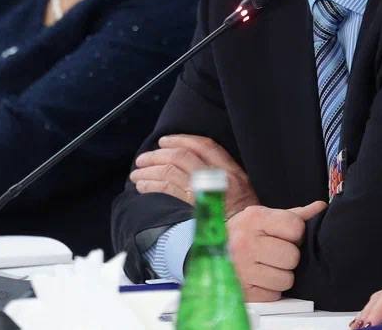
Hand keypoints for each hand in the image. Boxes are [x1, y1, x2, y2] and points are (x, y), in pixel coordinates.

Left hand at [129, 134, 257, 216]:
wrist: (245, 241)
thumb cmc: (243, 219)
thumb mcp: (242, 191)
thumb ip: (222, 177)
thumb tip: (192, 168)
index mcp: (231, 170)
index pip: (204, 145)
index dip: (182, 140)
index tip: (164, 140)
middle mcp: (218, 177)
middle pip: (182, 156)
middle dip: (158, 155)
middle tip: (143, 159)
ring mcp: (205, 191)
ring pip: (171, 171)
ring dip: (149, 170)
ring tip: (136, 174)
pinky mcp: (193, 207)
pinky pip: (167, 189)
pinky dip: (152, 185)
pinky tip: (142, 187)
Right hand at [227, 202, 325, 301]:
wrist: (213, 247)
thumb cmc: (246, 231)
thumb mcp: (267, 217)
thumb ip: (295, 215)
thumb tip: (320, 208)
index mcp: (255, 218)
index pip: (295, 227)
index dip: (296, 234)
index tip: (287, 236)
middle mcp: (245, 242)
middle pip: (292, 256)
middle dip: (289, 256)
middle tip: (277, 253)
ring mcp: (241, 267)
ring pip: (285, 279)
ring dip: (281, 275)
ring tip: (269, 266)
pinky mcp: (241, 289)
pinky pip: (273, 295)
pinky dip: (271, 290)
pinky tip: (261, 278)